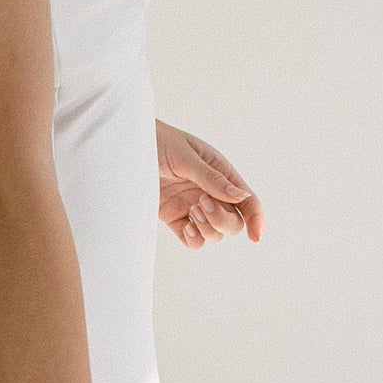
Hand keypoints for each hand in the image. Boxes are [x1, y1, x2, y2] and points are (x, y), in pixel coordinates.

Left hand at [155, 122, 265, 249]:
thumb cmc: (158, 142)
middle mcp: (210, 192)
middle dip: (223, 221)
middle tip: (202, 204)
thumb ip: (212, 178)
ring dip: (208, 229)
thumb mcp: (185, 156)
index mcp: (220, 173)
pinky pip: (192, 240)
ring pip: (214, 234)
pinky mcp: (174, 218)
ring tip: (192, 210)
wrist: (126, 148)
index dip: (257, 219)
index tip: (255, 237)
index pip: (247, 201)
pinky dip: (193, 239)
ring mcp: (193, 206)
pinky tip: (185, 227)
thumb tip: (242, 196)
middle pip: (233, 222)